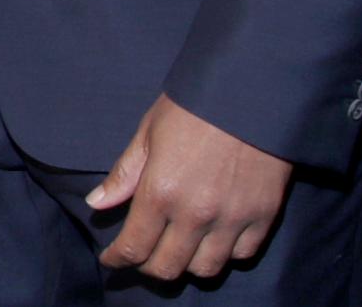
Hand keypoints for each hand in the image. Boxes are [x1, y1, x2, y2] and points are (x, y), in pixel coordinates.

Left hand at [87, 93, 291, 280]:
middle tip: (142, 256)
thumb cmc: (192, 107)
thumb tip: (96, 203)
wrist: (250, 93)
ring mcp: (232, 219)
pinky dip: (225, 254)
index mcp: (160, 191)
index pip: (134, 246)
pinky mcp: (264, 217)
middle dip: (148, 267)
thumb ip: (124, 174)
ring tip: (178, 249)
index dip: (118, 259)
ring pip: (206, 270)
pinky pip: (242, 255)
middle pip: (168, 268)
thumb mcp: (148, 133)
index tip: (111, 260)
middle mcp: (196, 213)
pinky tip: (214, 239)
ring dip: (187, 265)